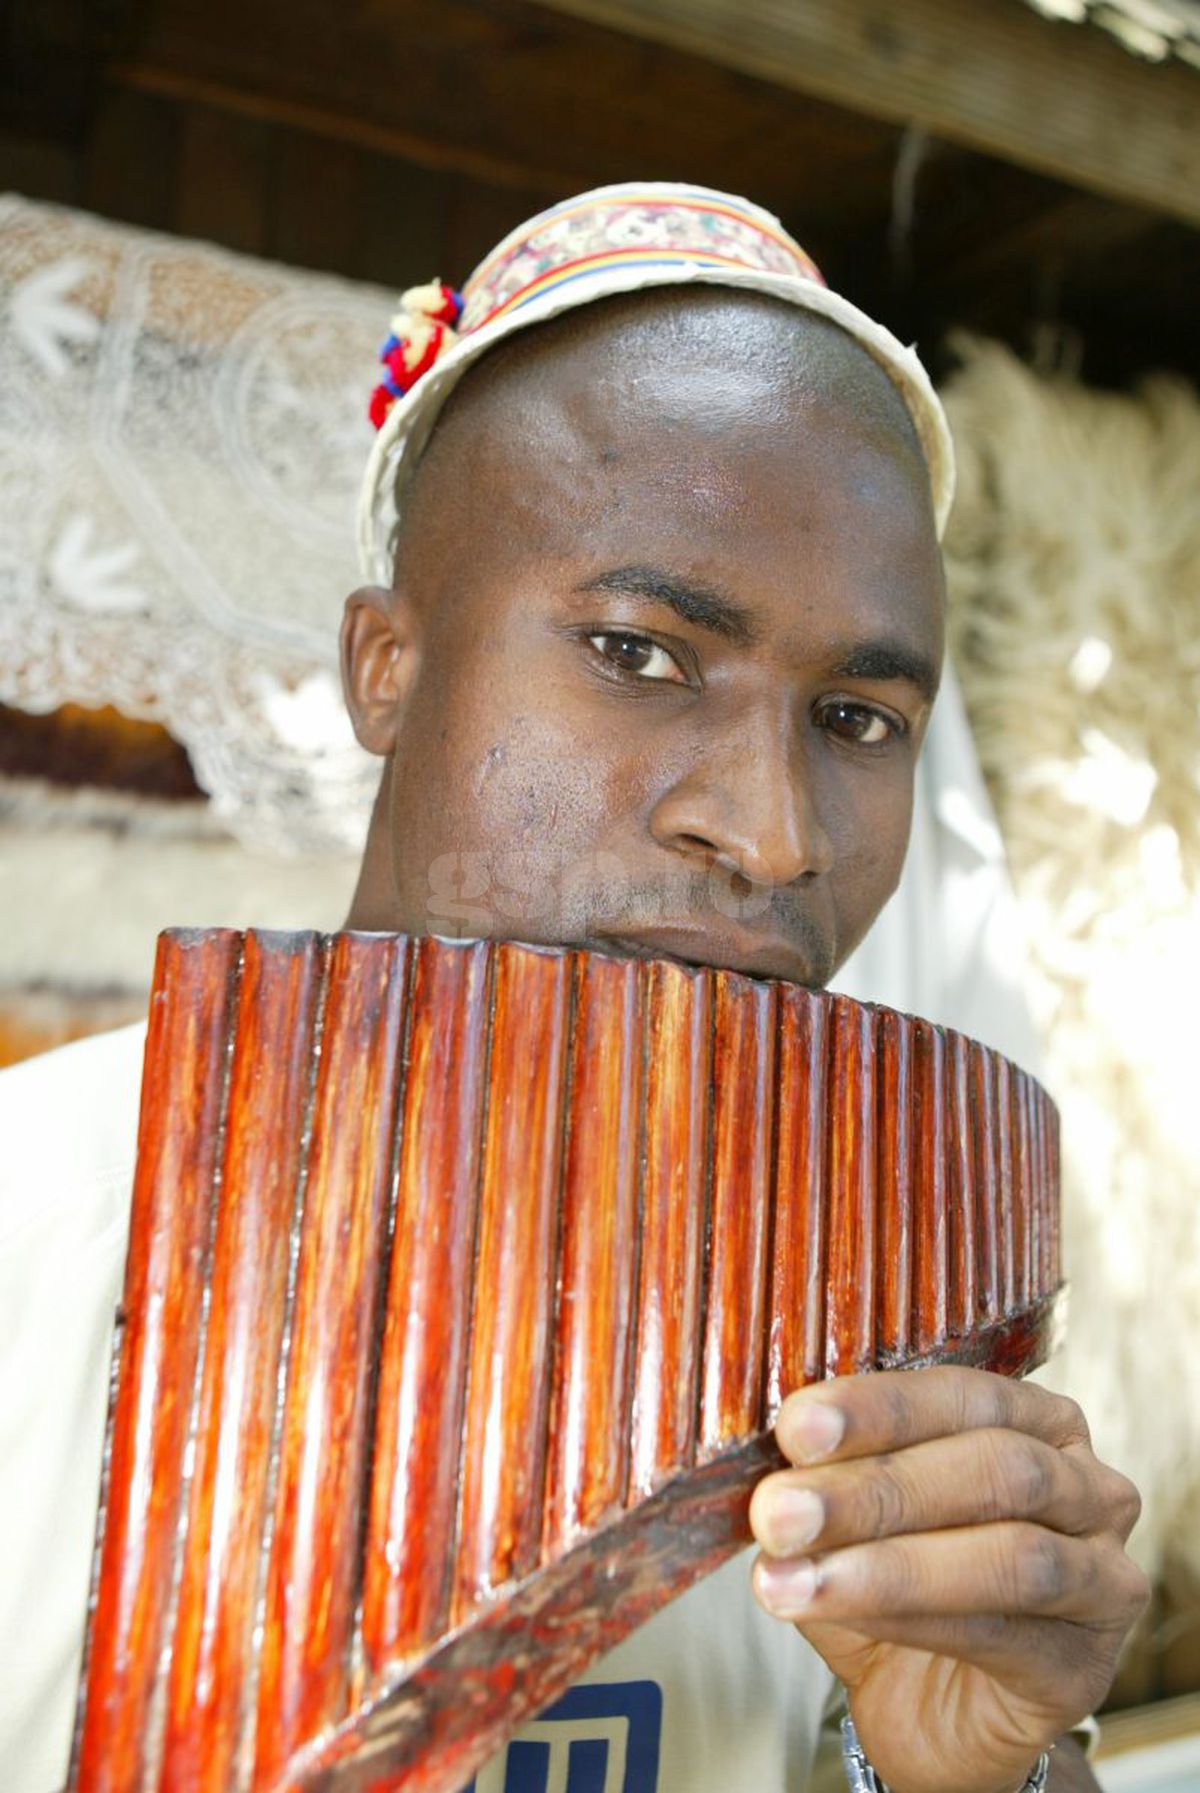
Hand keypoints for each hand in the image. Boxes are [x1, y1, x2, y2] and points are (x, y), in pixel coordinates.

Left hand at [748, 1366, 1147, 1792]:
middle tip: (779, 1510)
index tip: (795, 1426)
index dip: (879, 1407)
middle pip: (995, 1465)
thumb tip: (767, 1445)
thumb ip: (828, 1475)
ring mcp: (1103, 1578)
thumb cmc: (897, 1590)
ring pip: (1011, 1554)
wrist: (931, 1714)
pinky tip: (836, 1611)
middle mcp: (1087, 1487)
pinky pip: (1003, 1633)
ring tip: (790, 1574)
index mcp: (1035, 1420)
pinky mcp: (1083, 1668)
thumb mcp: (855, 1514)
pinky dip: (909, 1618)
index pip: (964, 1394)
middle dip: (877, 1486)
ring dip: (888, 1562)